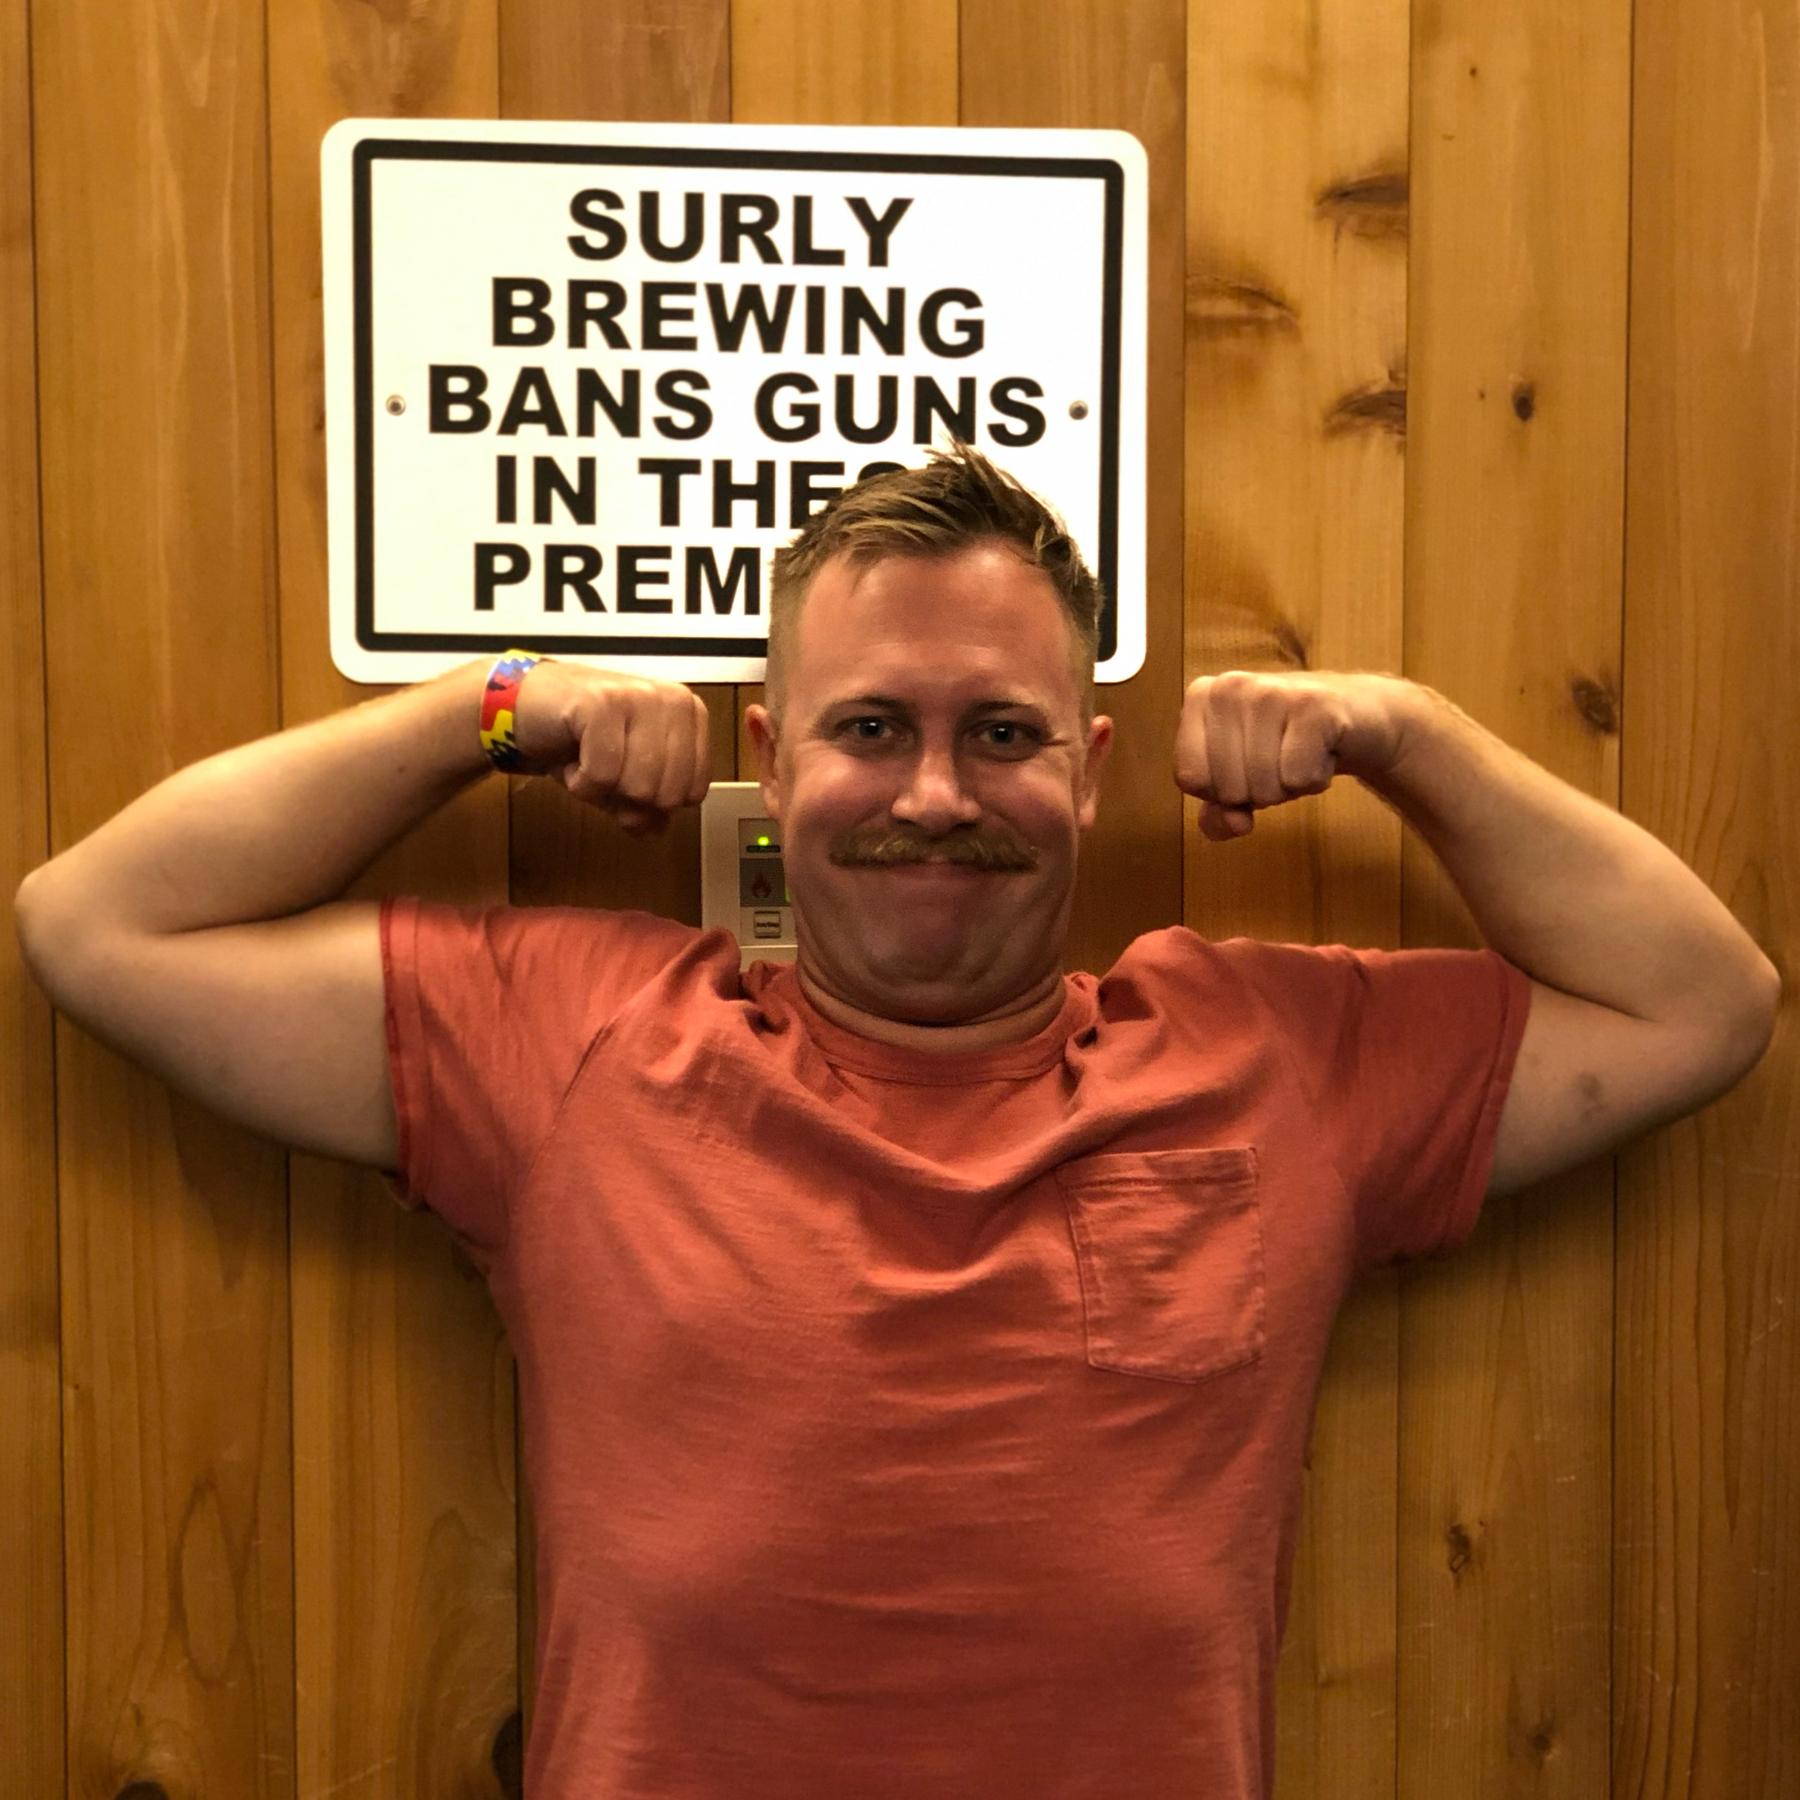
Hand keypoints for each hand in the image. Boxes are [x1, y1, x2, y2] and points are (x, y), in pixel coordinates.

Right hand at [510, 661, 712, 835]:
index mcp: (690, 714)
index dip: (653, 803)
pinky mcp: (601, 703)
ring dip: (602, 789)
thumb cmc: (578, 738)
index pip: (694, 792)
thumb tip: (655, 829)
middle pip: (667, 793)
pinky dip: (580, 782)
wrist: (522, 707)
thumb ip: (646, 807)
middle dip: (627, 797)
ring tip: (587, 759)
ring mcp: (638, 696)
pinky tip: (573, 759)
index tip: (627, 777)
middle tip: (603, 769)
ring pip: (639, 785)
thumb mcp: (622, 780)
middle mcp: (672, 699)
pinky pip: (603, 775)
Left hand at [1173, 670, 1412, 839]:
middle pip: (1228, 787)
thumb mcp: (1242, 782)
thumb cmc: (1288, 747)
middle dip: (1260, 792)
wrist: (1359, 715)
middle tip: (1281, 760)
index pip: (1190, 778)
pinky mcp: (1313, 704)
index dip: (1222, 792)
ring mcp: (1271, 691)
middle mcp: (1230, 686)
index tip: (1246, 767)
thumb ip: (1219, 815)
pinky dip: (1315, 779)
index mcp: (1201, 697)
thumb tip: (1234, 823)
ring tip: (1302, 755)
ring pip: (1263, 785)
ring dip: (1290, 787)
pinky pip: (1298, 777)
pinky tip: (1323, 752)